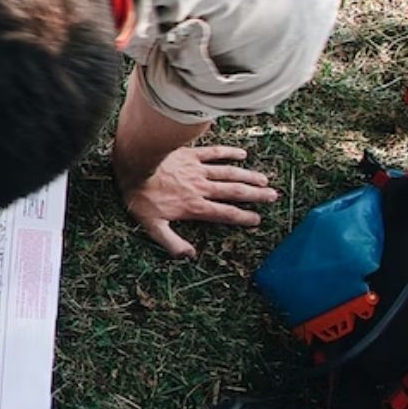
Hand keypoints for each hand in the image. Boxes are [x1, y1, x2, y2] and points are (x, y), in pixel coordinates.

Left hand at [119, 145, 279, 257]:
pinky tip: (242, 154)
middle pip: (234, 192)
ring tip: (264, 180)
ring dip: (248, 176)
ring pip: (229, 173)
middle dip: (255, 195)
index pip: (225, 214)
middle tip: (273, 196)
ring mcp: (198, 169)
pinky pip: (214, 152)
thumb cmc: (140, 197)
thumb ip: (171, 242)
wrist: (133, 166)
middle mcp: (202, 188)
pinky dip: (229, 153)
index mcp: (195, 206)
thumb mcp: (151, 226)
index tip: (258, 219)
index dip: (243, 217)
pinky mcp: (190, 154)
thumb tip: (189, 256)